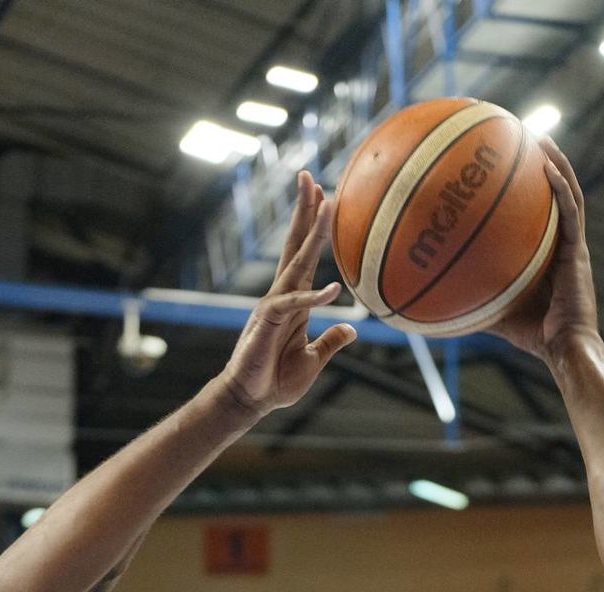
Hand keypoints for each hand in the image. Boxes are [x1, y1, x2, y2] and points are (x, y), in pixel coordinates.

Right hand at [217, 171, 356, 418]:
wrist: (251, 400)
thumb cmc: (276, 381)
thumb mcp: (313, 359)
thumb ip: (331, 341)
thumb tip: (352, 328)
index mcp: (293, 300)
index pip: (302, 254)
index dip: (311, 226)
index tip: (322, 196)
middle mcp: (282, 295)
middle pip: (294, 245)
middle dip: (304, 211)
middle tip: (310, 177)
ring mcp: (273, 305)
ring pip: (295, 262)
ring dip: (312, 234)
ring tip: (325, 204)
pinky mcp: (267, 323)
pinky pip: (293, 304)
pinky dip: (312, 297)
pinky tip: (331, 289)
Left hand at [491, 136, 598, 363]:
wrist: (565, 349)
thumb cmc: (535, 336)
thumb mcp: (496, 311)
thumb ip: (475, 298)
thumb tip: (437, 298)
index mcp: (549, 252)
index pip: (540, 211)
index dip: (529, 186)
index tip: (509, 163)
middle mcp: (563, 242)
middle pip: (556, 192)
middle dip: (543, 162)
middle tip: (522, 136)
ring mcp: (572, 244)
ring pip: (568, 192)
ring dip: (556, 162)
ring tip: (539, 137)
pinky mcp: (578, 251)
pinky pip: (570, 212)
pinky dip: (559, 188)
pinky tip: (546, 167)